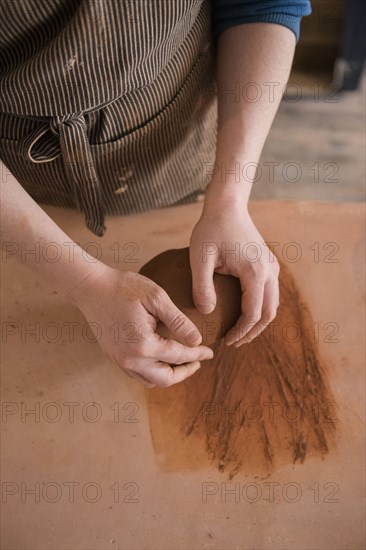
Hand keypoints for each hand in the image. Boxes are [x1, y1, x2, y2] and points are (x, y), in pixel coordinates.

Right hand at [69, 264, 213, 386]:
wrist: (90, 287)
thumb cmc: (124, 287)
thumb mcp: (156, 298)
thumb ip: (178, 321)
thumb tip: (196, 341)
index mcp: (144, 345)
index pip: (179, 356)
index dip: (198, 355)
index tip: (211, 352)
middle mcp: (130, 359)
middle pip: (165, 379)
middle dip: (185, 372)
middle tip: (198, 361)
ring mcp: (119, 360)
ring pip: (150, 380)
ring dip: (169, 374)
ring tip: (182, 361)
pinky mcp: (113, 357)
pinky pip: (137, 374)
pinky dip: (153, 371)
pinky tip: (161, 358)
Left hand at [189, 202, 279, 345]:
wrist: (227, 205)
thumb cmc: (211, 228)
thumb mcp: (200, 257)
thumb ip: (202, 286)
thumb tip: (207, 312)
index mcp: (255, 272)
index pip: (253, 314)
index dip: (241, 332)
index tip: (226, 342)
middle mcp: (270, 271)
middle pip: (269, 313)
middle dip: (252, 332)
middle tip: (233, 343)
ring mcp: (272, 266)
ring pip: (273, 304)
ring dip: (258, 321)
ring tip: (239, 332)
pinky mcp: (269, 263)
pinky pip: (270, 292)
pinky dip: (260, 307)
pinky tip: (243, 312)